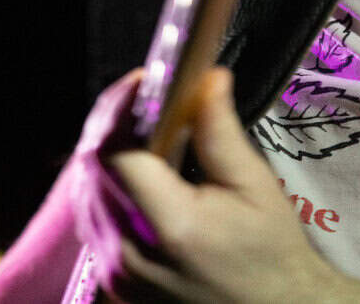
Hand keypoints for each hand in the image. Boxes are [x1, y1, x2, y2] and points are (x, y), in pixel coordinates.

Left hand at [88, 66, 341, 303]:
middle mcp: (131, 257)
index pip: (116, 154)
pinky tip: (138, 176)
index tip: (145, 82)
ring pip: (89, 197)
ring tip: (141, 131)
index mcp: (170, 227)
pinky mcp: (116, 290)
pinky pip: (97, 225)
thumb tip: (207, 77)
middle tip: (143, 97)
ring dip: (109, 156)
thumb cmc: (270, 252)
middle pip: (94, 172)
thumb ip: (221, 132)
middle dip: (112, 125)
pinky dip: (109, 191)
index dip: (121, 110)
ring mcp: (118, 279)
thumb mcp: (255, 187)